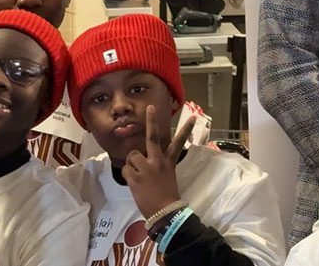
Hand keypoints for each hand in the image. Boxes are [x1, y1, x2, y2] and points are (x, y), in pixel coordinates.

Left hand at [123, 105, 196, 219]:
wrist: (164, 211)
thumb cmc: (166, 196)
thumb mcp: (167, 176)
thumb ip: (158, 165)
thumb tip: (144, 158)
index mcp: (168, 162)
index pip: (178, 143)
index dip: (186, 129)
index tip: (193, 116)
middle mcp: (158, 161)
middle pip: (153, 137)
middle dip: (151, 121)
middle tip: (150, 107)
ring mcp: (146, 168)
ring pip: (132, 156)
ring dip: (132, 164)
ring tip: (137, 175)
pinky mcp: (135, 177)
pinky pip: (125, 169)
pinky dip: (127, 175)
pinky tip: (134, 183)